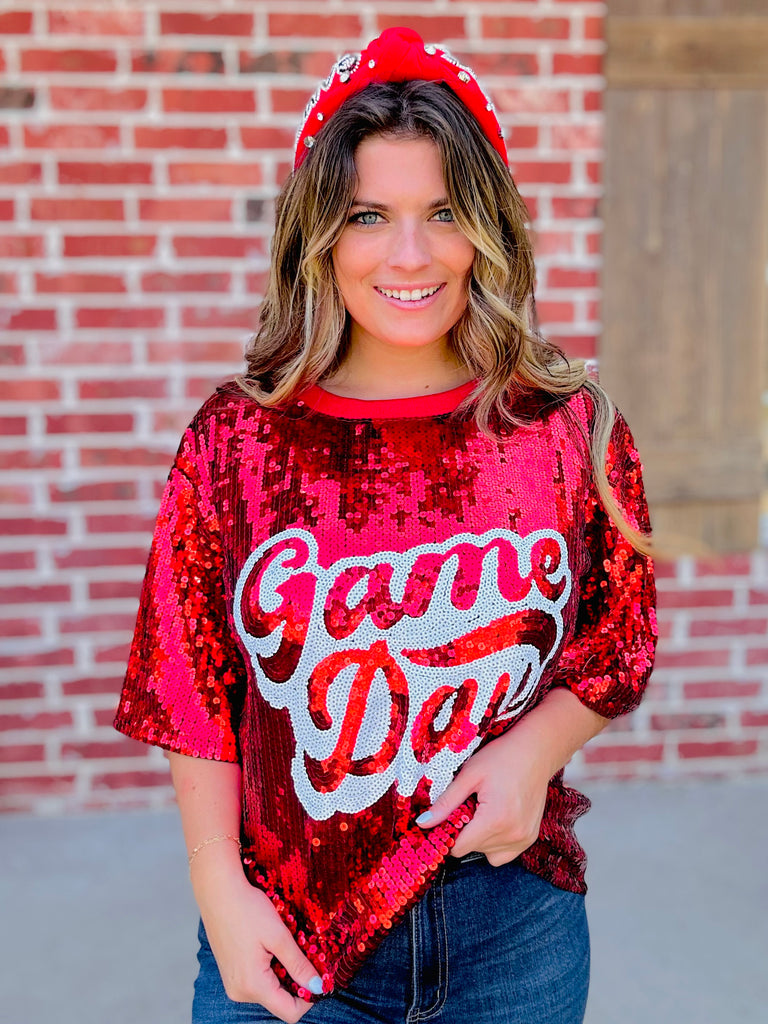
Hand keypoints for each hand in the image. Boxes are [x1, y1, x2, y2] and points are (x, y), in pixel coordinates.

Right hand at [194, 857, 321, 1022]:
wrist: (218, 892)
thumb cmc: (246, 910)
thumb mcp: (279, 936)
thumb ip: (298, 965)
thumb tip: (318, 987)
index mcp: (253, 986)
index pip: (289, 1012)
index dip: (309, 998)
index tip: (320, 977)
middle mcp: (240, 992)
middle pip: (279, 1001)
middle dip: (297, 983)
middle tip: (306, 955)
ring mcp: (233, 984)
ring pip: (269, 991)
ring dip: (283, 974)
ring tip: (286, 946)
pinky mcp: (231, 974)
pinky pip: (258, 981)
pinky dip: (270, 969)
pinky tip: (272, 946)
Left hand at [416, 727, 550, 866]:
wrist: (536, 751)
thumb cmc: (502, 757)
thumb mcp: (469, 775)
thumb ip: (446, 803)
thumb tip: (422, 823)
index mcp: (494, 820)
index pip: (459, 848)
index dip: (449, 833)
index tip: (450, 815)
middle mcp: (512, 835)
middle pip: (473, 850)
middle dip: (466, 831)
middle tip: (470, 804)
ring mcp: (524, 838)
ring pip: (489, 854)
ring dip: (481, 838)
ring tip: (485, 810)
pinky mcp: (531, 837)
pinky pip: (505, 853)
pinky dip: (496, 841)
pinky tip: (496, 818)